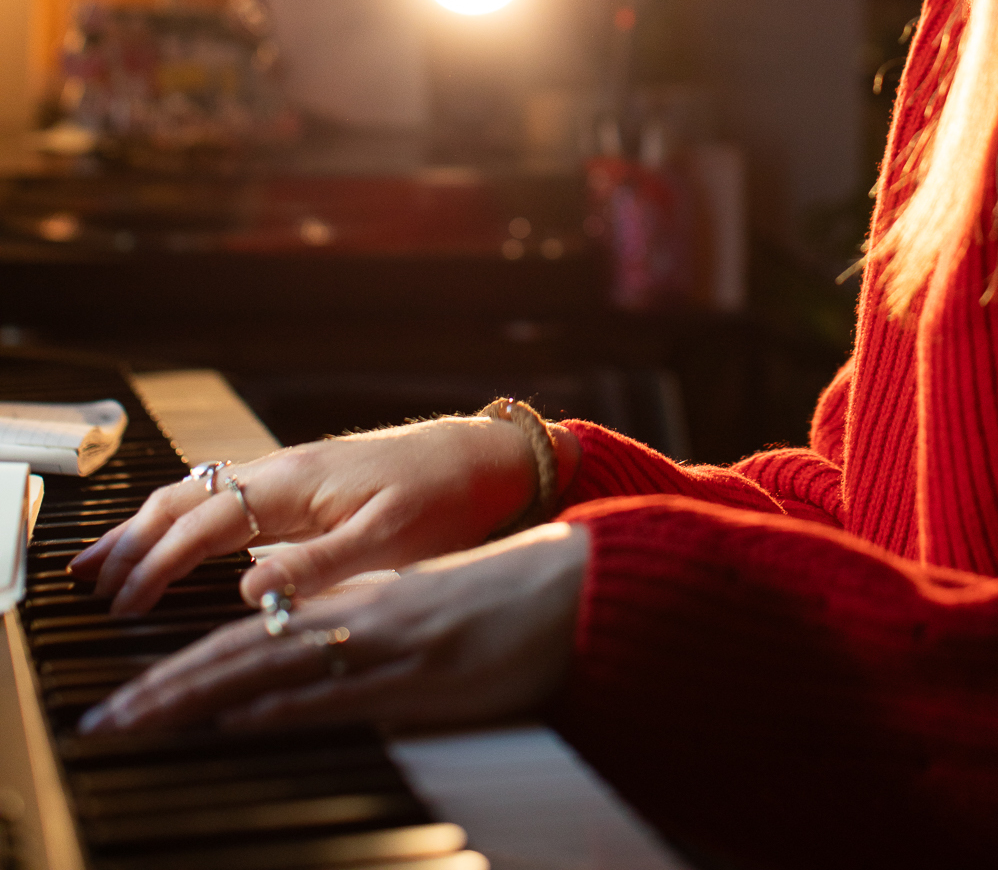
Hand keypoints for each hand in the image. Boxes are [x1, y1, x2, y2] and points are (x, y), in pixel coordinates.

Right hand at [67, 415, 579, 617]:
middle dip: (132, 539)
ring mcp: (292, 473)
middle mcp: (284, 470)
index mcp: (296, 483)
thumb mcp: (388, 540)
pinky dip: (187, 516)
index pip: (204, 524)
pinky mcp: (306, 483)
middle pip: (186, 500)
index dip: (157, 564)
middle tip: (86, 580)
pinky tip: (177, 533)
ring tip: (109, 558)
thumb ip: (317, 566)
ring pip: (202, 493)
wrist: (486, 457)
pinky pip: (229, 495)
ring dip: (151, 524)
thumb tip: (246, 593)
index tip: (122, 603)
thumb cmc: (445, 497)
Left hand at [77, 524, 589, 738]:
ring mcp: (389, 649)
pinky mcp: (421, 677)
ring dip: (198, 698)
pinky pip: (334, 692)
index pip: (252, 639)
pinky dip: (279, 704)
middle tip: (110, 719)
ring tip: (140, 720)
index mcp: (359, 605)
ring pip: (273, 670)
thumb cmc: (507, 602)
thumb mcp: (421, 613)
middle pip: (244, 655)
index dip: (187, 672)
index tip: (135, 700)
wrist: (578, 588)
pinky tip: (238, 715)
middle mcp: (362, 619)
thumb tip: (305, 666)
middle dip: (169, 690)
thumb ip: (364, 632)